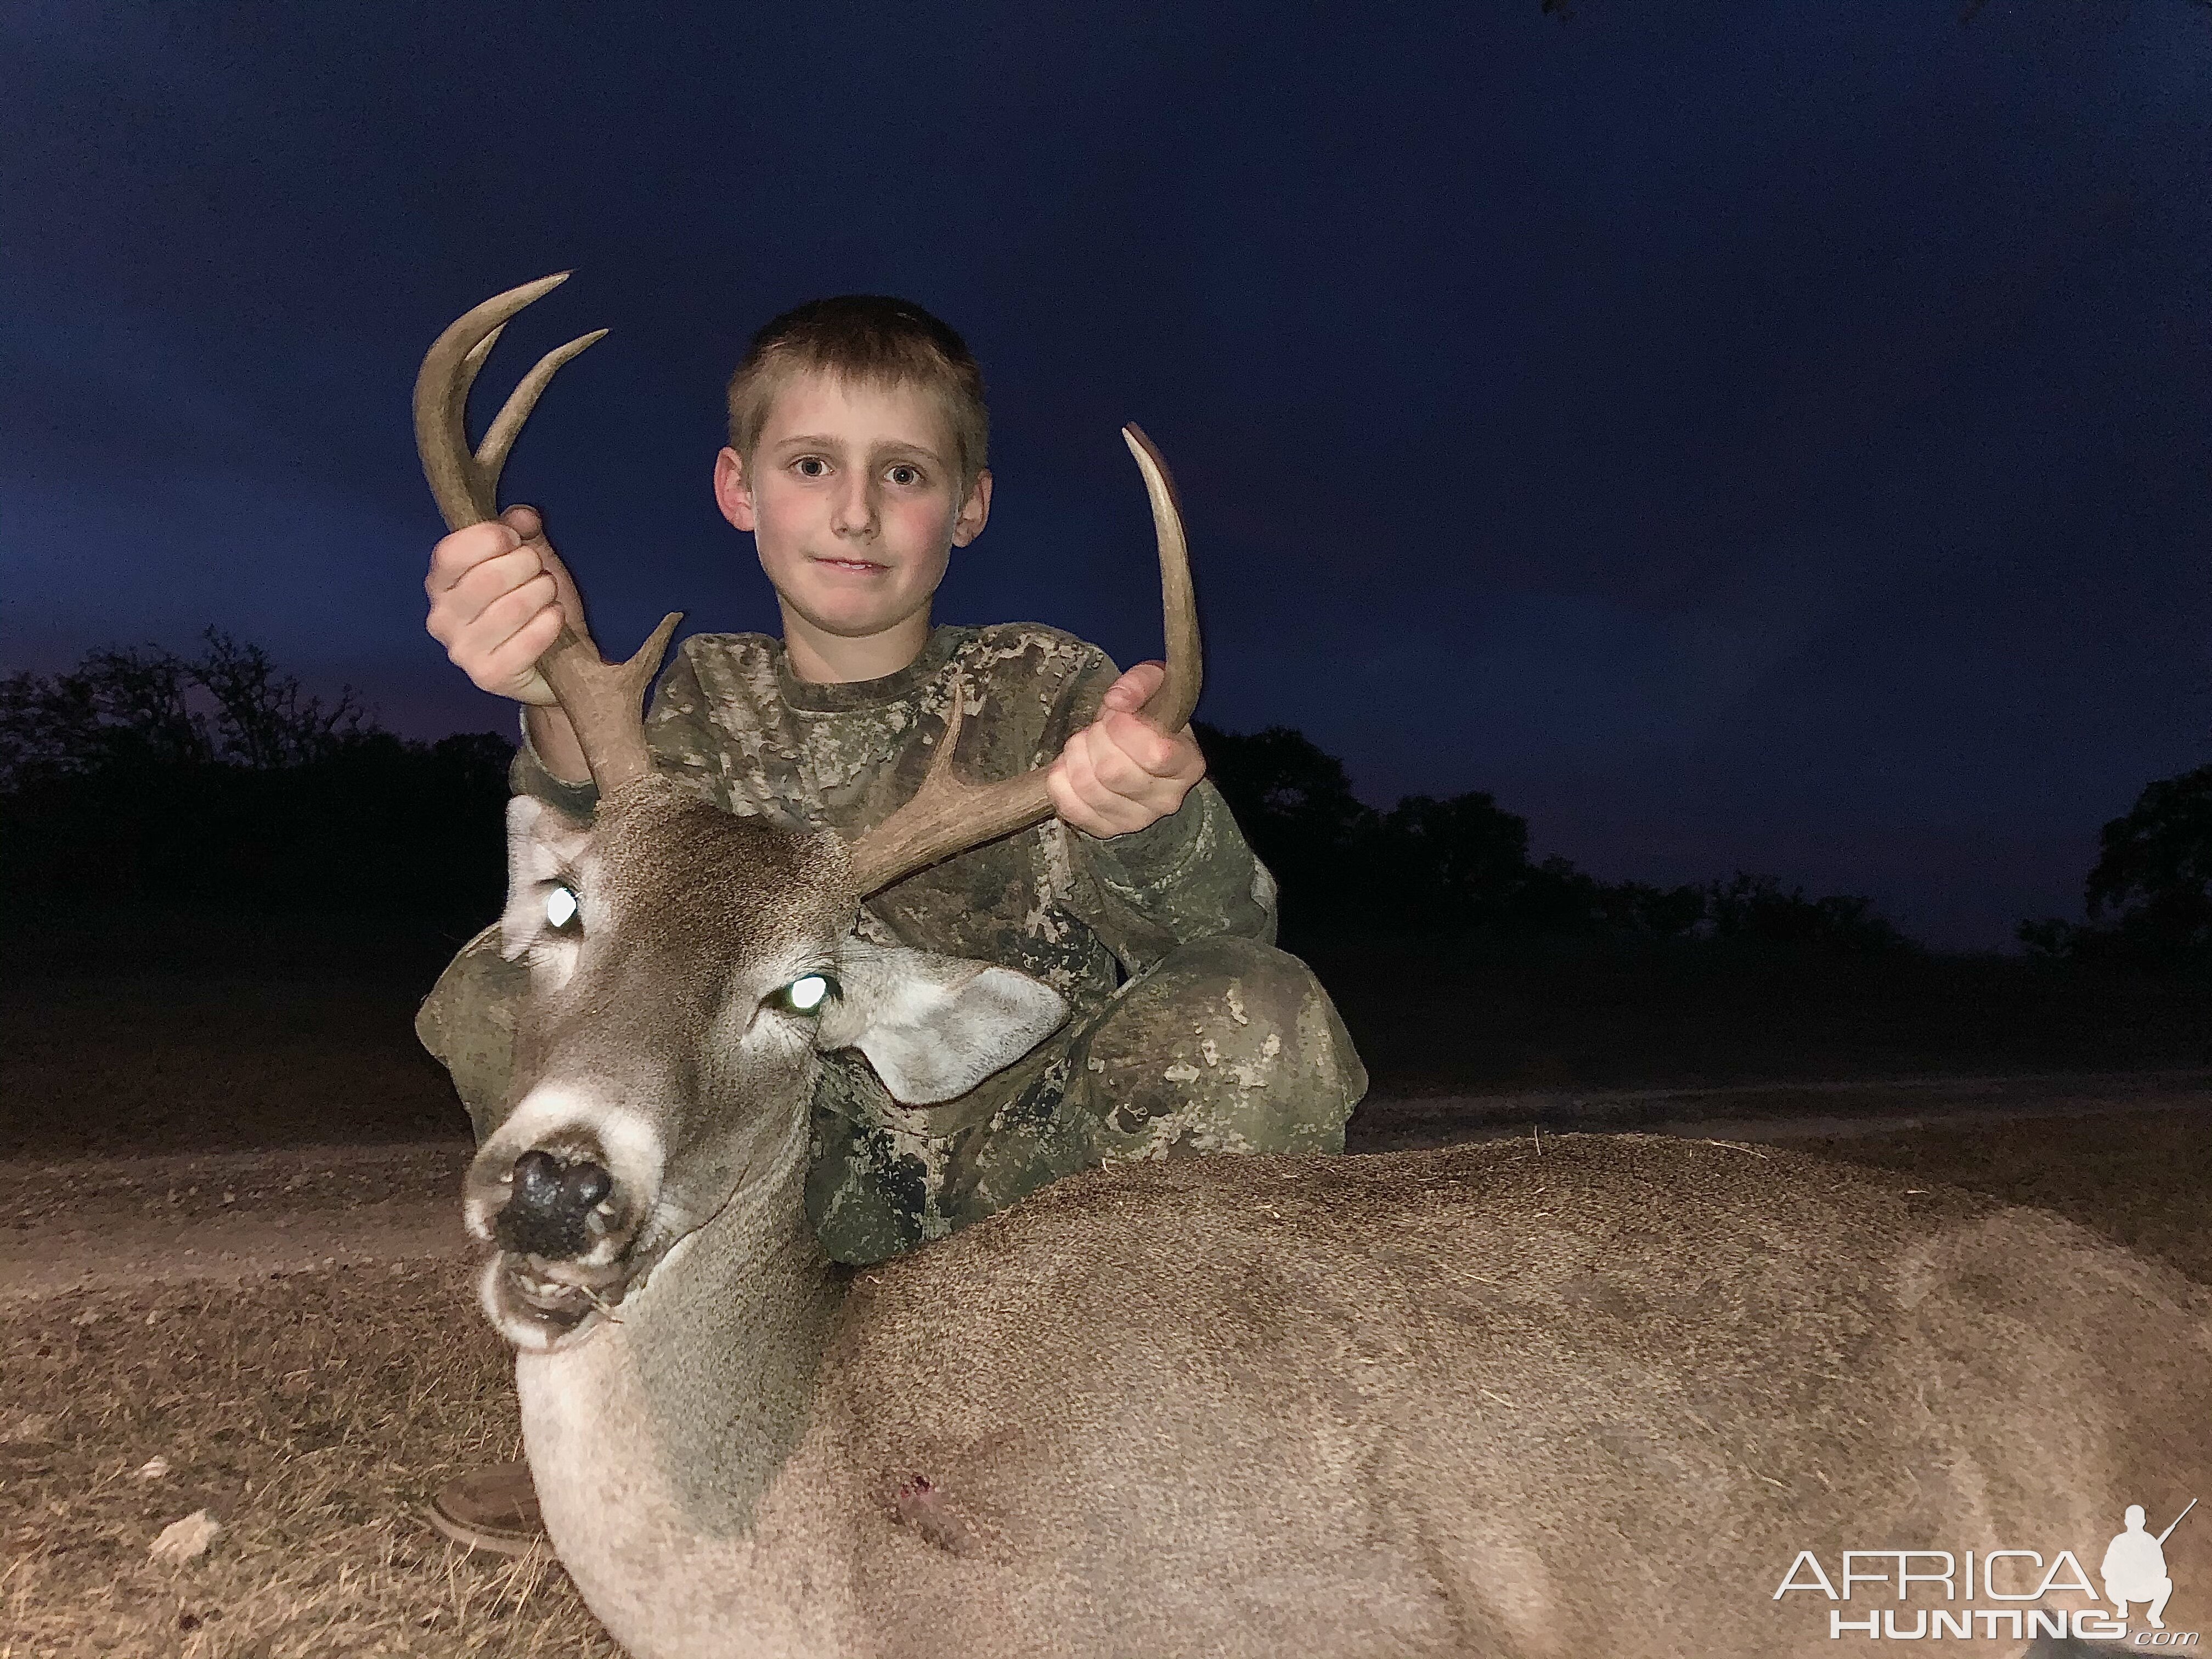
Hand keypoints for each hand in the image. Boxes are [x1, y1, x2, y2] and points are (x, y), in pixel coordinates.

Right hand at [424, 505, 591, 704]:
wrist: (556, 660)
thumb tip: (523, 516)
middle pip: (487, 578)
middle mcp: (442, 618)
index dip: (490, 538)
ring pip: (512, 608)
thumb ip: (521, 531)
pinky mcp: (488, 675)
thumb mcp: (527, 559)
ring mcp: (462, 651)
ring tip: (549, 594)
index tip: (516, 539)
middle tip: (540, 571)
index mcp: (440, 583)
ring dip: (542, 593)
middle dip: (527, 565)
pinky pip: (526, 642)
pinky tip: (555, 617)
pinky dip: (549, 623)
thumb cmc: (534, 603)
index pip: (451, 552)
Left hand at [1047, 661, 1204, 837]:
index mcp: (1188, 764)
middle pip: (1114, 771)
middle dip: (1095, 738)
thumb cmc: (1149, 718)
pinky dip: (1060, 780)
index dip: (1126, 729)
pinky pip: (1070, 806)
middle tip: (1099, 727)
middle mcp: (1167, 800)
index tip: (1117, 714)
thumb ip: (1140, 683)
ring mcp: (1136, 820)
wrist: (1140, 748)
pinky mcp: (1106, 829)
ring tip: (1084, 744)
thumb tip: (1118, 700)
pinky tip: (1070, 765)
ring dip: (1076, 755)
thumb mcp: (1154, 686)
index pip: (1156, 754)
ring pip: (1089, 788)